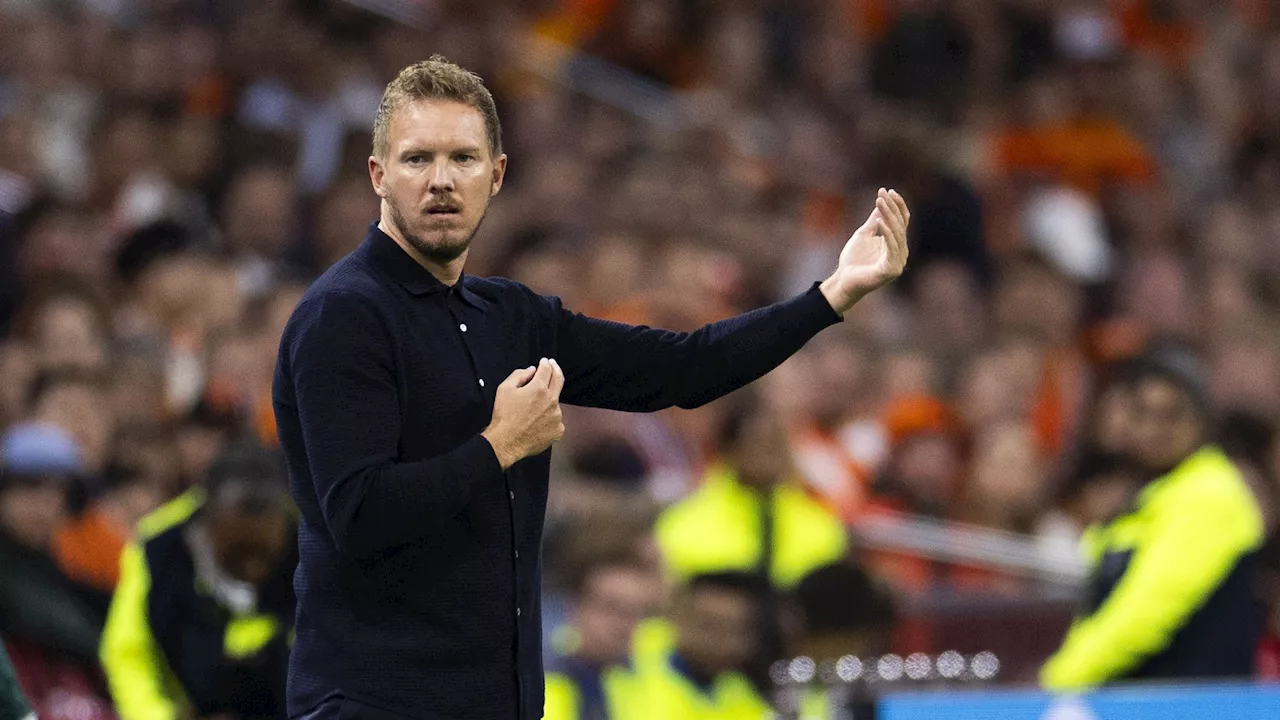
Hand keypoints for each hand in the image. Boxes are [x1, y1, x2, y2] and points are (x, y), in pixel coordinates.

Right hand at [482, 358, 565, 468]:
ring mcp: (556, 416)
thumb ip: (519, 374)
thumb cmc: (504, 417)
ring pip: (555, 402)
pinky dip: (549, 418)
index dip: (545, 363)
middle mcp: (551, 401)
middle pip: (559, 380)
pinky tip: (537, 423)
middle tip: (553, 365)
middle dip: (555, 370)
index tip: (544, 362)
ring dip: (548, 400)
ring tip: (532, 410)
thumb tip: (531, 370)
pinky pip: (556, 420)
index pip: (547, 369)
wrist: (506, 442)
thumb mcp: (504, 389)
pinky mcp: (558, 430)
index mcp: (539, 389)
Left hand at [819, 188, 909, 315]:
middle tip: (882, 194)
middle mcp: (900, 252)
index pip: (901, 221)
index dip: (896, 205)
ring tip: (879, 202)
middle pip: (900, 225)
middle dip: (891, 207)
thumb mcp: (863, 234)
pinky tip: (880, 221)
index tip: (887, 190)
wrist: (844, 280)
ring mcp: (898, 262)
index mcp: (896, 243)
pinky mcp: (891, 270)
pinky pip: (892, 248)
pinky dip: (887, 233)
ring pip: (897, 234)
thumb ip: (874, 221)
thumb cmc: (853, 260)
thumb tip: (881, 203)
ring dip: (888, 216)